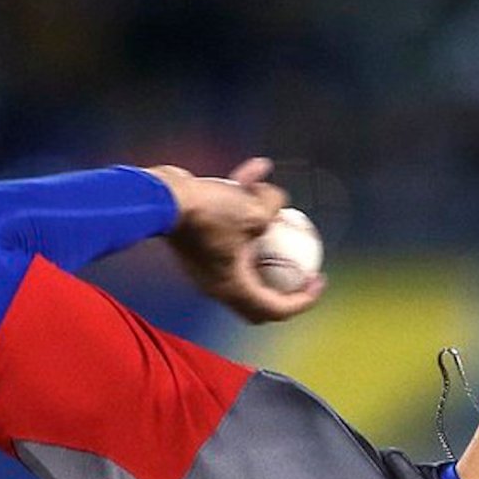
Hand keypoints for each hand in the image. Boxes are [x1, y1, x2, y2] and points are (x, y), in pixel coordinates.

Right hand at [145, 157, 324, 323]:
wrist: (160, 198)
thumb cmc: (208, 211)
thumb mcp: (253, 209)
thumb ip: (273, 208)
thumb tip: (282, 202)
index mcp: (234, 289)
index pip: (276, 309)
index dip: (303, 299)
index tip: (319, 280)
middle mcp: (218, 284)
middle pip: (259, 296)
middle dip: (283, 284)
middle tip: (301, 267)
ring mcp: (205, 266)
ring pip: (244, 256)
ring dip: (263, 232)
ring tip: (276, 205)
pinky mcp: (196, 244)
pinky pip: (226, 230)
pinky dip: (240, 206)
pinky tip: (256, 169)